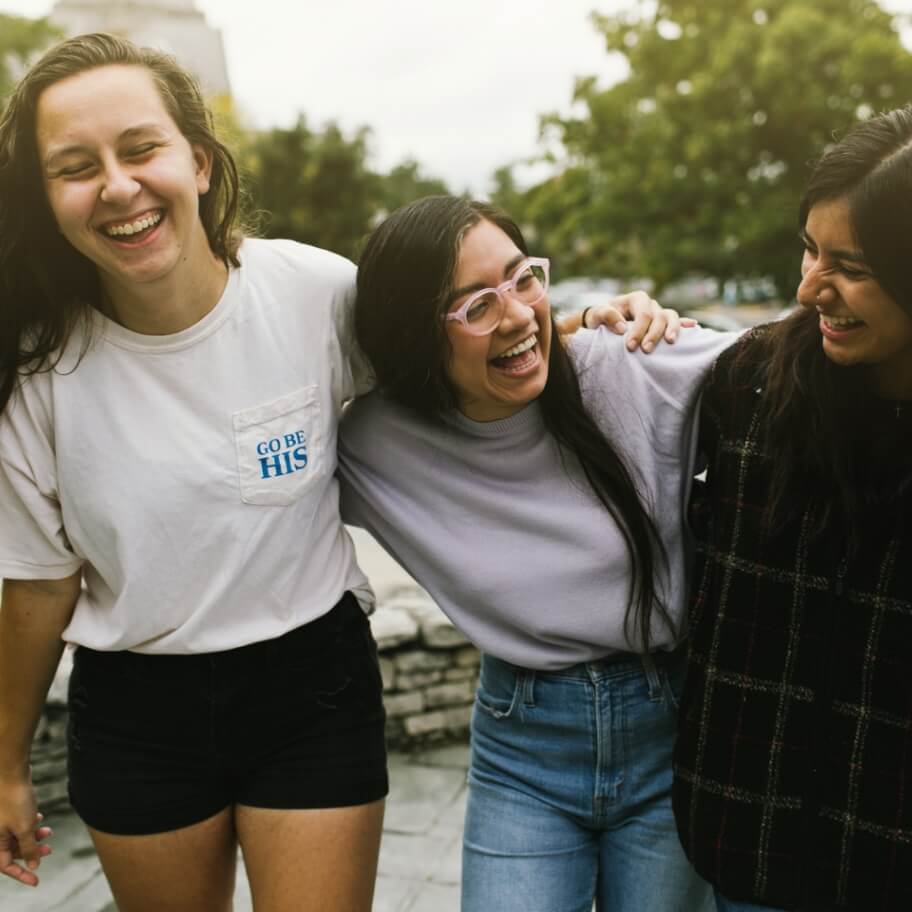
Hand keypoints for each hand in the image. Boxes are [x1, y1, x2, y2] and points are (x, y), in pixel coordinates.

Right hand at [0, 774, 52, 887]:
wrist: (12, 772)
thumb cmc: (15, 800)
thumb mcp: (24, 827)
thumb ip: (28, 848)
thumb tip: (33, 865)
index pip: (6, 866)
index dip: (21, 874)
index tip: (36, 880)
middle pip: (13, 851)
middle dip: (31, 851)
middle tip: (49, 850)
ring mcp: (1, 822)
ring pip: (18, 837)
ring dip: (34, 837)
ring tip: (48, 832)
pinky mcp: (7, 812)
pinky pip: (19, 824)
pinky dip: (30, 825)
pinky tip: (40, 818)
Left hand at [583, 291, 697, 351]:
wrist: (604, 323)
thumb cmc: (601, 318)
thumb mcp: (597, 314)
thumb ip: (606, 315)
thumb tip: (622, 327)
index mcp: (636, 299)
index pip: (643, 314)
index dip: (639, 330)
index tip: (631, 347)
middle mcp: (650, 304)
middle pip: (659, 317)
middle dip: (654, 334)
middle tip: (646, 350)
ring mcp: (659, 313)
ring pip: (671, 317)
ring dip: (672, 330)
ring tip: (671, 343)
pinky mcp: (663, 323)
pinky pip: (677, 321)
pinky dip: (684, 324)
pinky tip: (693, 327)